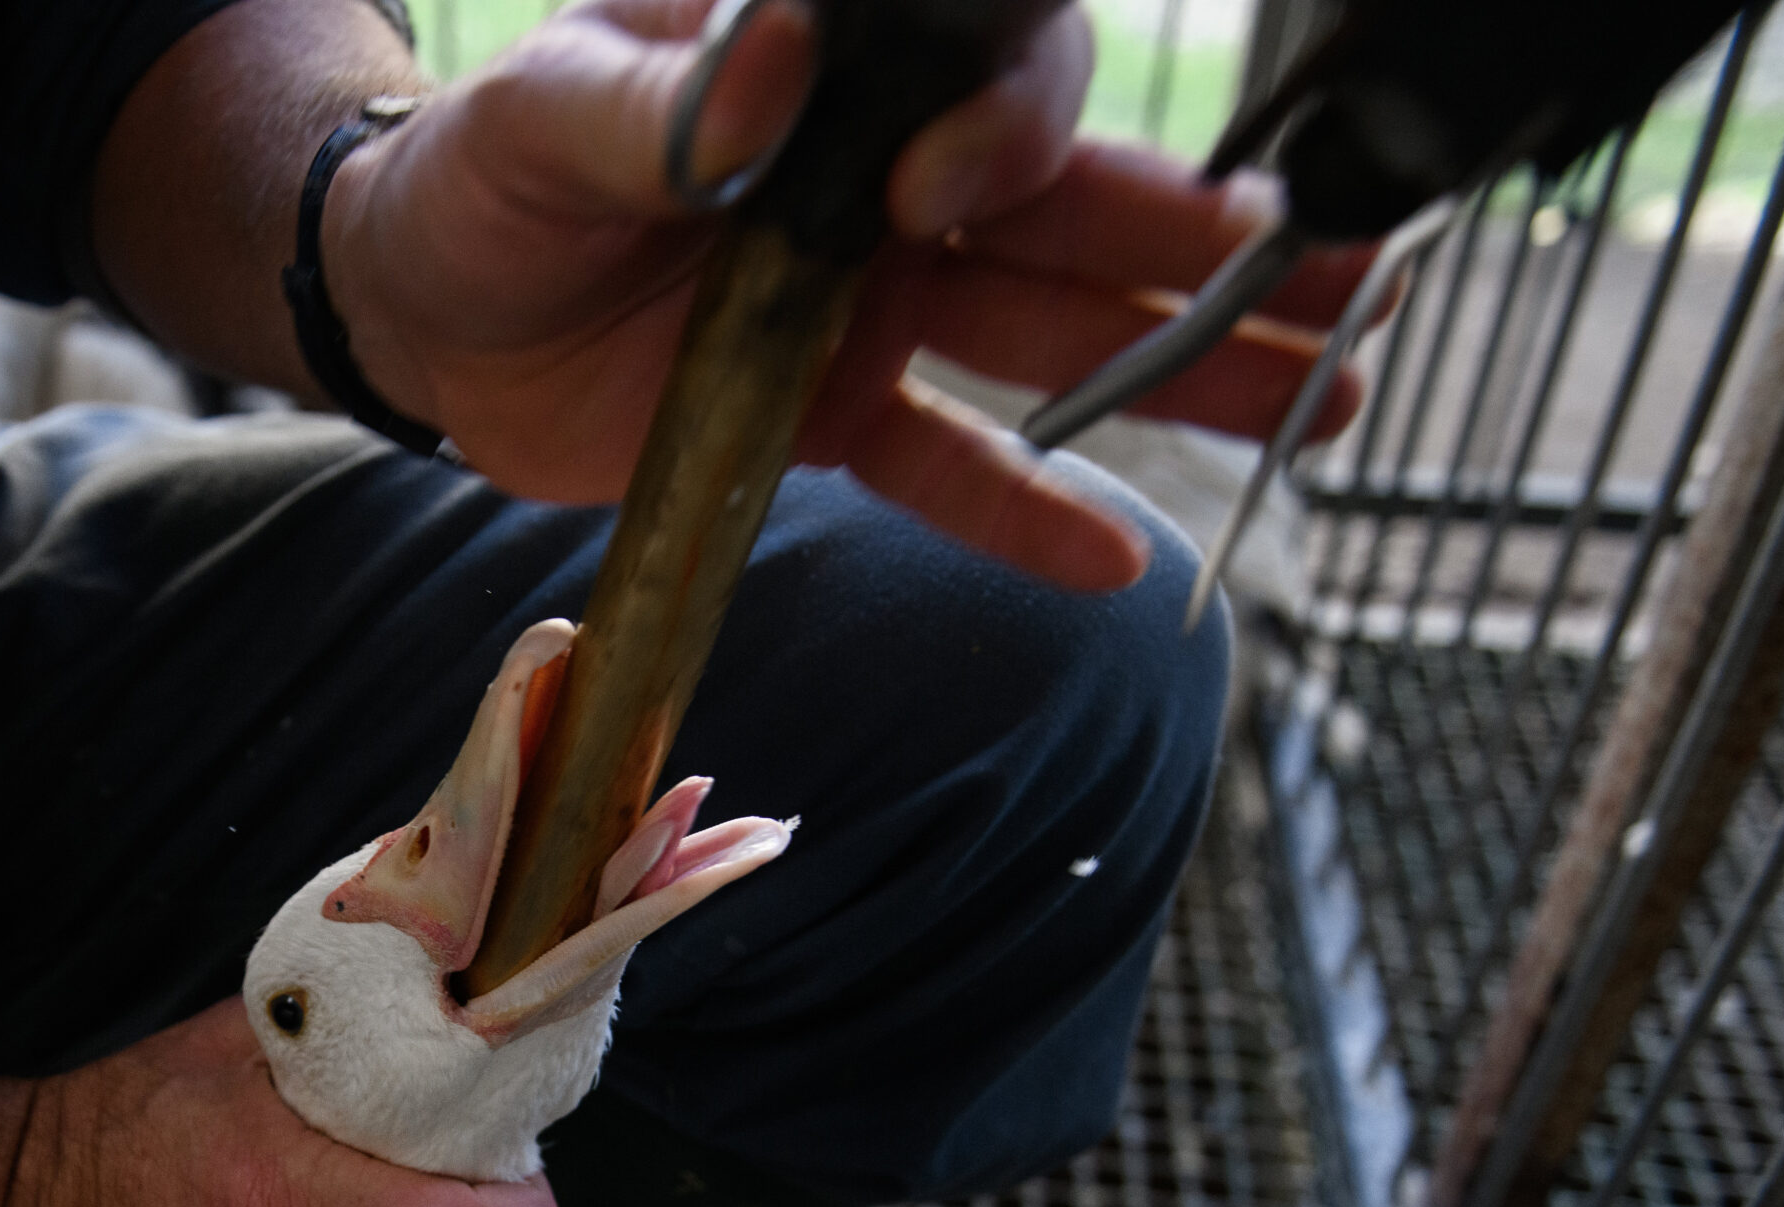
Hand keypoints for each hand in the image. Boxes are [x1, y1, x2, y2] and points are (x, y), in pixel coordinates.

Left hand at [323, 0, 1381, 589]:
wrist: (423, 310)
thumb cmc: (478, 178)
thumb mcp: (542, 114)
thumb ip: (661, 103)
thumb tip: (764, 74)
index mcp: (838, 65)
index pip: (987, 67)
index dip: (1004, 123)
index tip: (943, 191)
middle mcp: (886, 177)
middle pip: (1078, 202)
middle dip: (1213, 243)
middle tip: (1360, 268)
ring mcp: (876, 301)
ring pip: (1056, 332)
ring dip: (1184, 370)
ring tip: (1330, 397)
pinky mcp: (836, 414)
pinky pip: (951, 464)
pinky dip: (1028, 514)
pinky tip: (1124, 565)